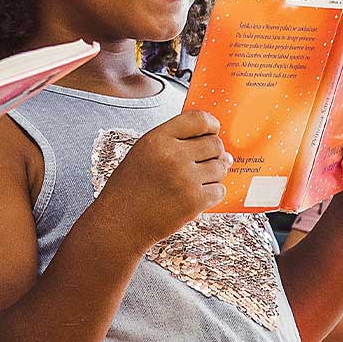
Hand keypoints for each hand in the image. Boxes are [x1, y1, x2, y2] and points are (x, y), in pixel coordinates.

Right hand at [95, 110, 229, 248]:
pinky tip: (195, 195)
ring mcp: (185, 179)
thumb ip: (175, 143)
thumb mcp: (144, 152)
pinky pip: (220, 190)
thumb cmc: (130, 187)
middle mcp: (173, 156)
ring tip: (195, 181)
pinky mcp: (194, 202)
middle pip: (215, 144)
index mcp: (158, 139)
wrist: (120, 222)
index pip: (199, 119)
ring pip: (221, 167)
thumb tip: (222, 150)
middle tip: (202, 162)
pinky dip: (212, 193)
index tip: (212, 131)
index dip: (211, 124)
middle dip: (214, 153)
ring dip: (213, 174)